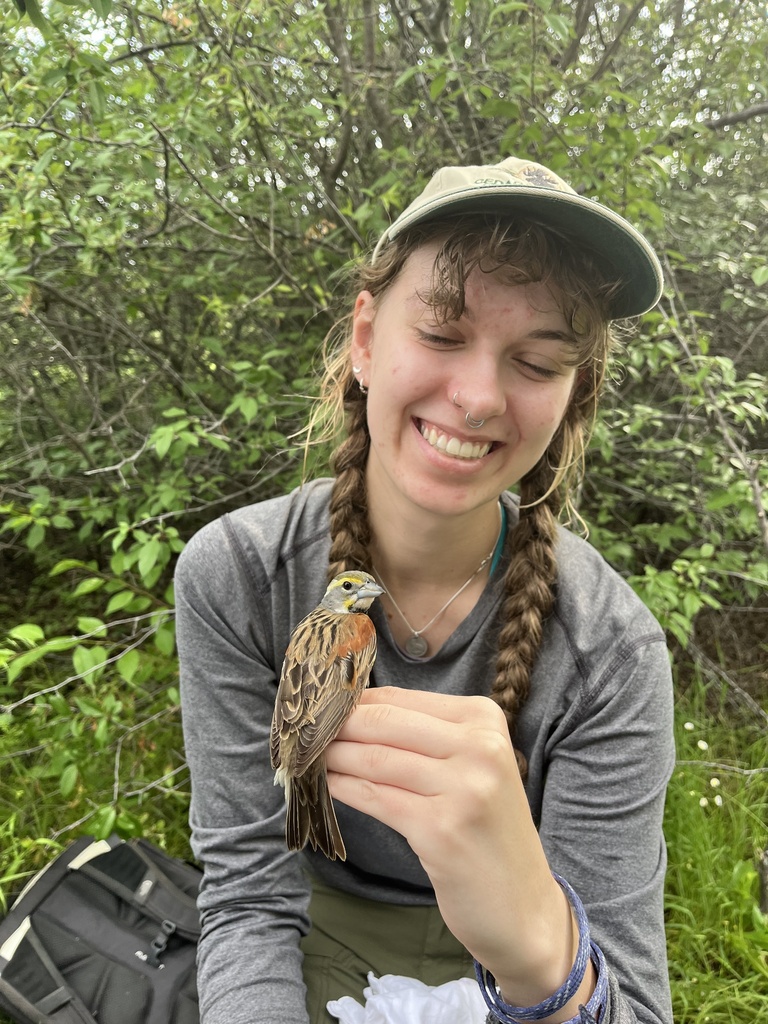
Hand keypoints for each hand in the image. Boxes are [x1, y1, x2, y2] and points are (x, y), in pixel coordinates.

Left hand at [325, 687, 592, 1016]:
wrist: (524, 907)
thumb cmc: (486, 830)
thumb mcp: (470, 766)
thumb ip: (421, 736)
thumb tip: (349, 711)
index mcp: (484, 718)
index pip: (398, 698)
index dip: (348, 701)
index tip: (315, 708)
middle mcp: (479, 747)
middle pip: (382, 721)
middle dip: (332, 725)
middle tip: (298, 732)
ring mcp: (464, 788)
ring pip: (373, 759)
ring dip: (330, 757)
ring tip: (305, 758)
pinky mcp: (441, 830)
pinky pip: (375, 798)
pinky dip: (342, 789)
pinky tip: (325, 786)